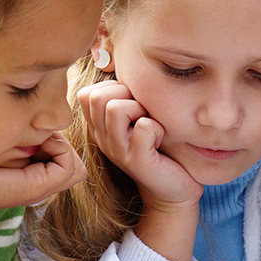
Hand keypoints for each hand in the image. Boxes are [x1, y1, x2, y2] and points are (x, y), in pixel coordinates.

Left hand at [0, 135, 86, 250]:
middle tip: (32, 128)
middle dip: (56, 136)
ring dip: (61, 142)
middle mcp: (37, 181)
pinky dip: (62, 148)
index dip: (47, 132)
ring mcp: (41, 185)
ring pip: (74, 162)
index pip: (56, 151)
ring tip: (37, 135)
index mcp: (25, 174)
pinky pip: (72, 165)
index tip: (24, 124)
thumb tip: (18, 114)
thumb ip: (1, 132)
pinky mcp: (41, 186)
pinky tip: (39, 142)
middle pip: (67, 156)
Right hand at [76, 80, 199, 260]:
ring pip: (116, 108)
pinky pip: (145, 127)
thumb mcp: (138, 119)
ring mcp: (117, 151)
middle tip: (142, 112)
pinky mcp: (137, 161)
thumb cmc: (160, 148)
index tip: (132, 104)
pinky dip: (158, 127)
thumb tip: (125, 70)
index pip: (87, 94)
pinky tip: (161, 140)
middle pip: (97, 97)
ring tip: (151, 125)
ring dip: (140, 109)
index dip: (112, 89)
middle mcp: (103, 138)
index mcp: (100, 127)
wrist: (173, 190)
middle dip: (125, 95)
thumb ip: (127, 98)